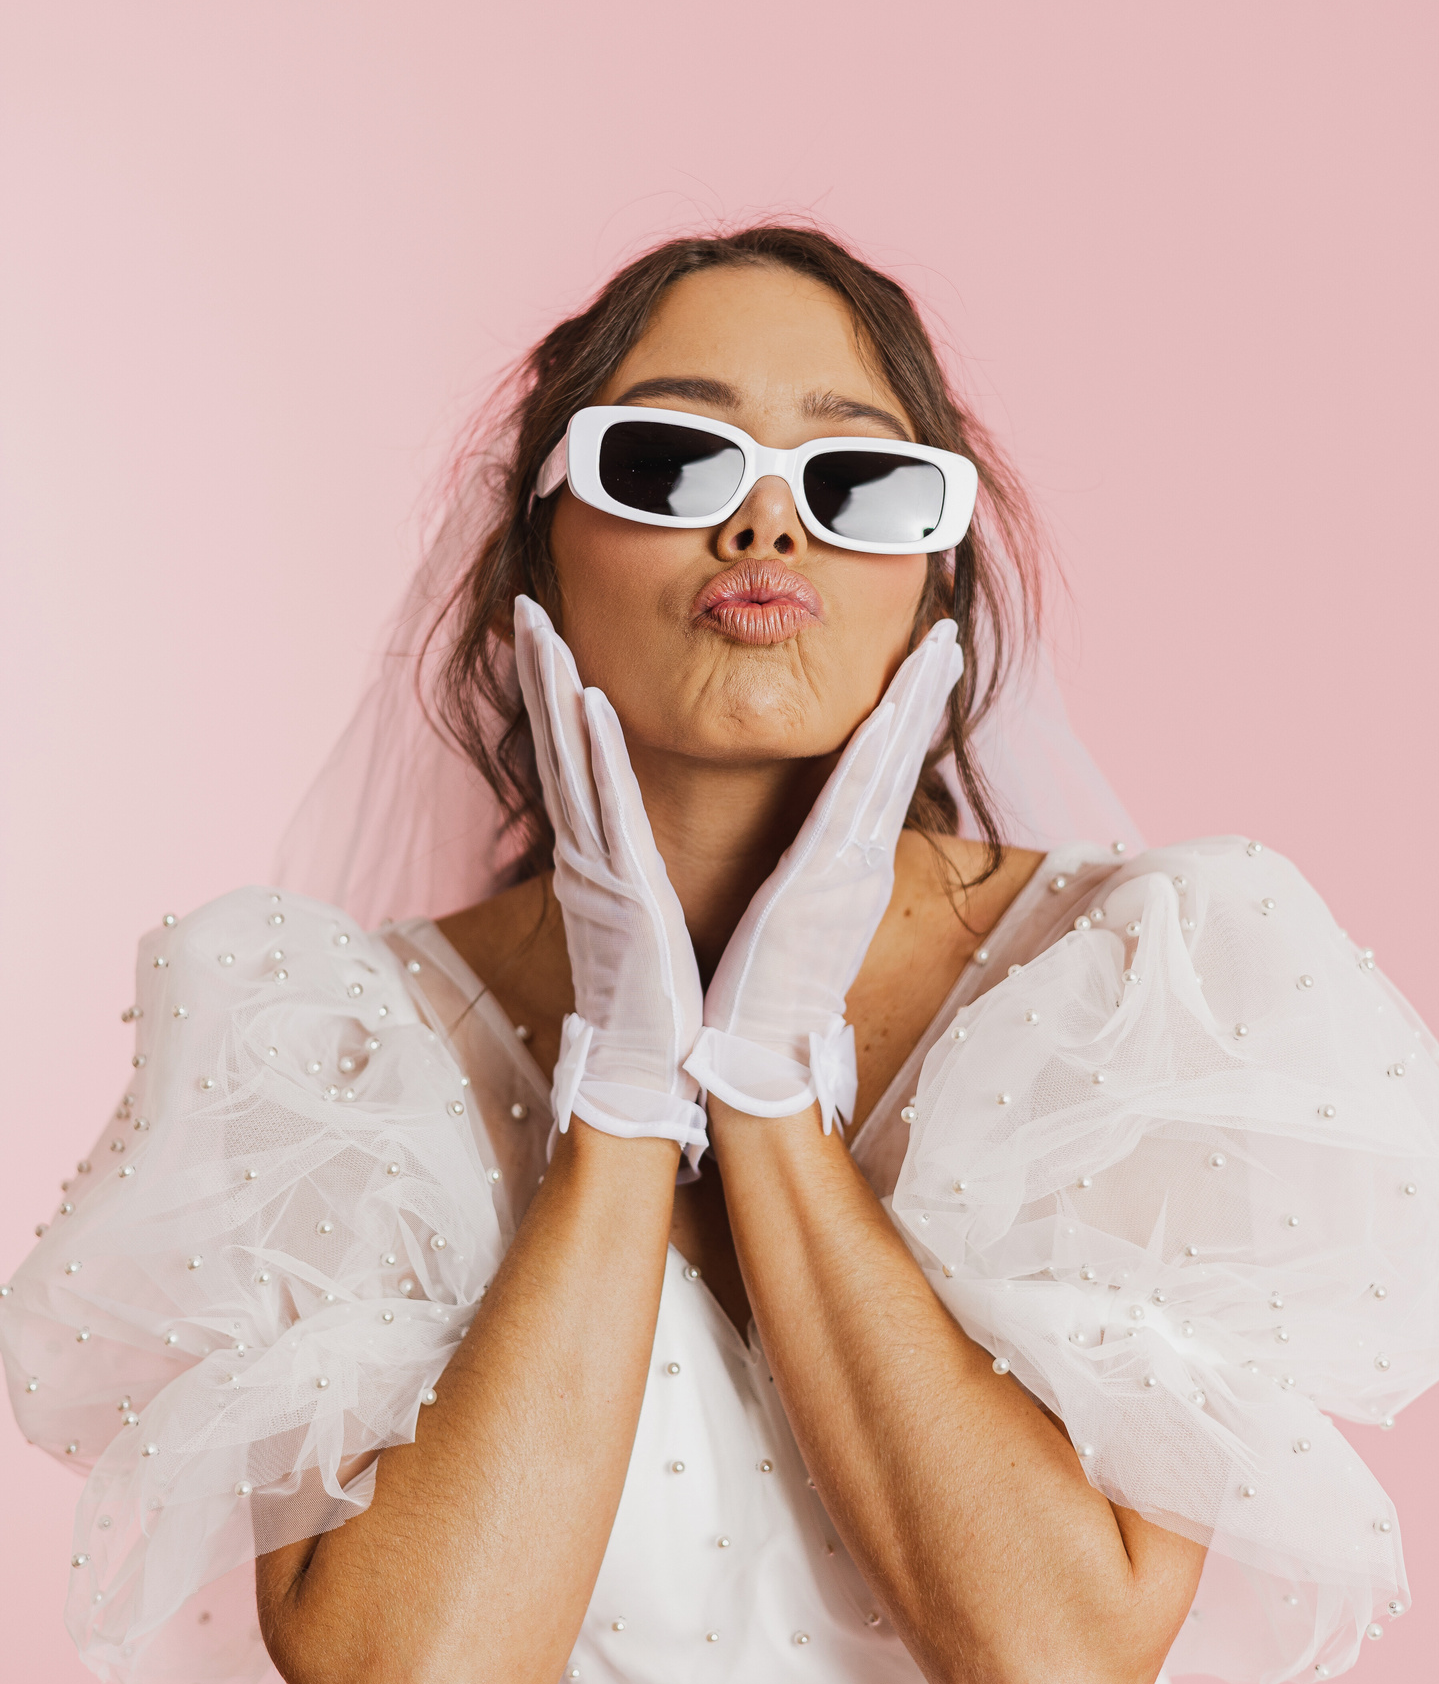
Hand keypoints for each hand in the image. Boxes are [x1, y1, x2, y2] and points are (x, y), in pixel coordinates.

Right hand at [514, 596, 705, 1155]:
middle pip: (556, 744)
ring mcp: (597, 871)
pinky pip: (605, 806)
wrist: (658, 1079)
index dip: (555, 695)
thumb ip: (641, 876)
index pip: (577, 759)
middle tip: (526, 604)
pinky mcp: (620, 892)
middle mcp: (588, 856)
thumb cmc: (667, 1007)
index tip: (549, 635)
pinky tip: (584, 698)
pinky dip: (593, 751)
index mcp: (602, 860)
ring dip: (552, 688)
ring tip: (539, 624)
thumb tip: (644, 856)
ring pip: (569, 760)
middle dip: (539, 671)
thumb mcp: (652, 921)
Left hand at [684, 619, 963, 1132]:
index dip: (906, 714)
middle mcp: (854, 863)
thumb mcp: (781, 920)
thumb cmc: (752, 996)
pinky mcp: (823, 884)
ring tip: (937, 642)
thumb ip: (797, 878)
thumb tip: (799, 853)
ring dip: (912, 697)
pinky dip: (870, 745)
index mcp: (841, 867)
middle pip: (897, 756)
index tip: (925, 661)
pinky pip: (850, 796)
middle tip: (948, 630)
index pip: (879, 772)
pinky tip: (885, 700)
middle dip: (924, 690)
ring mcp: (846, 872)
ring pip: (885, 763)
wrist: (749, 1066)